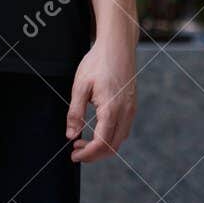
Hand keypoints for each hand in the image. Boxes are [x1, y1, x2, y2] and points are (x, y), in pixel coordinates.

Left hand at [66, 39, 135, 162]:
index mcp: (111, 109)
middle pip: (112, 147)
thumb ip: (75, 113)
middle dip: (93, 154)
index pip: (101, 144)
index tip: (74, 156)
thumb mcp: (80, 86)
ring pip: (119, 140)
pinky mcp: (132, 105)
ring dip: (102, 146)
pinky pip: (123, 129)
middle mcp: (125, 112)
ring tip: (82, 141)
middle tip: (75, 151)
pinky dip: (110, 137)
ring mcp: (131, 109)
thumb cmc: (98, 62)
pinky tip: (97, 130)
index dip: (87, 155)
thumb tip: (71, 135)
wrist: (117, 46)